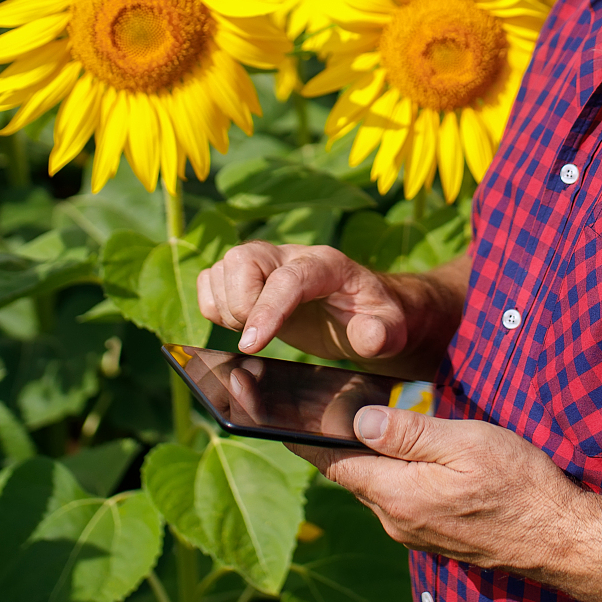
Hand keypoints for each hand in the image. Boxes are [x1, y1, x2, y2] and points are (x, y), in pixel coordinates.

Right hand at [196, 242, 414, 362]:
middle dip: (241, 305)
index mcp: (327, 264)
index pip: (289, 278)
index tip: (252, 346)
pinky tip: (239, 324)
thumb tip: (368, 337)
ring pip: (222, 267)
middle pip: (244, 258)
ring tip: (252, 332)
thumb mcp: (391, 329)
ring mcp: (266, 263)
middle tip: (257, 337)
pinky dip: (212, 304)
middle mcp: (292, 256)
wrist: (364, 312)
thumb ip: (382, 333)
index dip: (267, 309)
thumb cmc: (377, 318)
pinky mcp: (247, 276)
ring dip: (226, 307)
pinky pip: (210, 278)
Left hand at [292, 406, 584, 571]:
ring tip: (351, 421)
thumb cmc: (518, 484)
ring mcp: (414, 531)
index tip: (265, 413)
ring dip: (363, 456)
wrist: (559, 538)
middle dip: (329, 441)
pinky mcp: (433, 534)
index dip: (298, 435)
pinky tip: (400, 453)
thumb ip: (408, 433)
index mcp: (397, 494)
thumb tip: (356, 421)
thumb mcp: (465, 443)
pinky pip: (398, 498)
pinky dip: (390, 473)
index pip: (332, 460)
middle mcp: (396, 519)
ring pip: (376, 485)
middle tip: (306, 405)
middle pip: (350, 472)